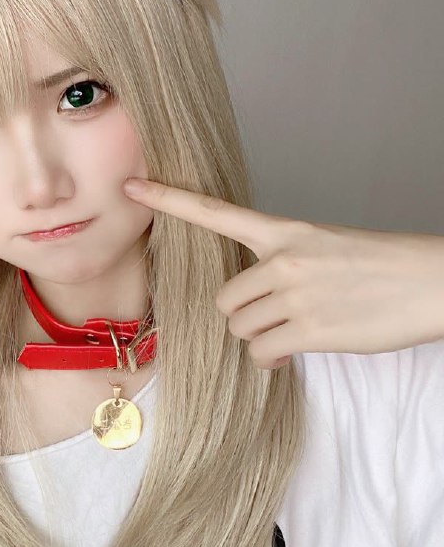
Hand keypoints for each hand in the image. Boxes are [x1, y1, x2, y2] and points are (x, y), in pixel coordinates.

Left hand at [122, 177, 443, 369]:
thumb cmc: (378, 264)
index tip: (131, 186)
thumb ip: (279, 265)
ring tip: (292, 332)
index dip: (167, 199)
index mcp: (282, 231)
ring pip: (240, 329)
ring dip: (259, 339)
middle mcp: (280, 260)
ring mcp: (294, 295)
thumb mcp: (321, 246)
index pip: (212, 211)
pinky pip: (262, 354)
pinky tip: (293, 353)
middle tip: (273, 317)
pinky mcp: (310, 330)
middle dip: (243, 315)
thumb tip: (251, 308)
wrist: (431, 280)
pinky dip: (271, 360)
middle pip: (222, 300)